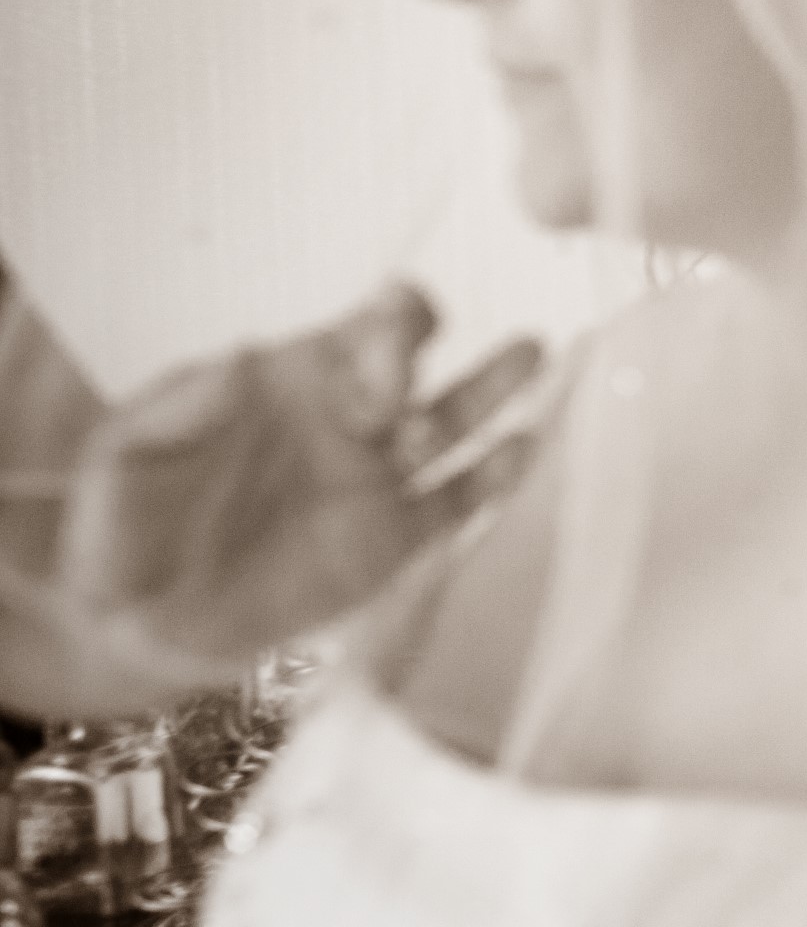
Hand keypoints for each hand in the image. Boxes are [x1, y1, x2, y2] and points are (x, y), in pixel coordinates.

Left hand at [54, 283, 546, 671]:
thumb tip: (243, 353)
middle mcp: (356, 417)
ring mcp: (382, 478)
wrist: (141, 628)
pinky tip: (518, 450)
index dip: (393, 322)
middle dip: (434, 358)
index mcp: (303, 377)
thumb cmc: (128, 526)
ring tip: (534, 354)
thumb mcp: (129, 457)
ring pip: (459, 420)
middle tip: (403, 392)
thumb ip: (180, 406)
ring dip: (496, 387)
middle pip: (421, 363)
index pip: (372, 324)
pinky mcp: (396, 542)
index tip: (384, 349)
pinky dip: (494, 477)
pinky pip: (457, 502)